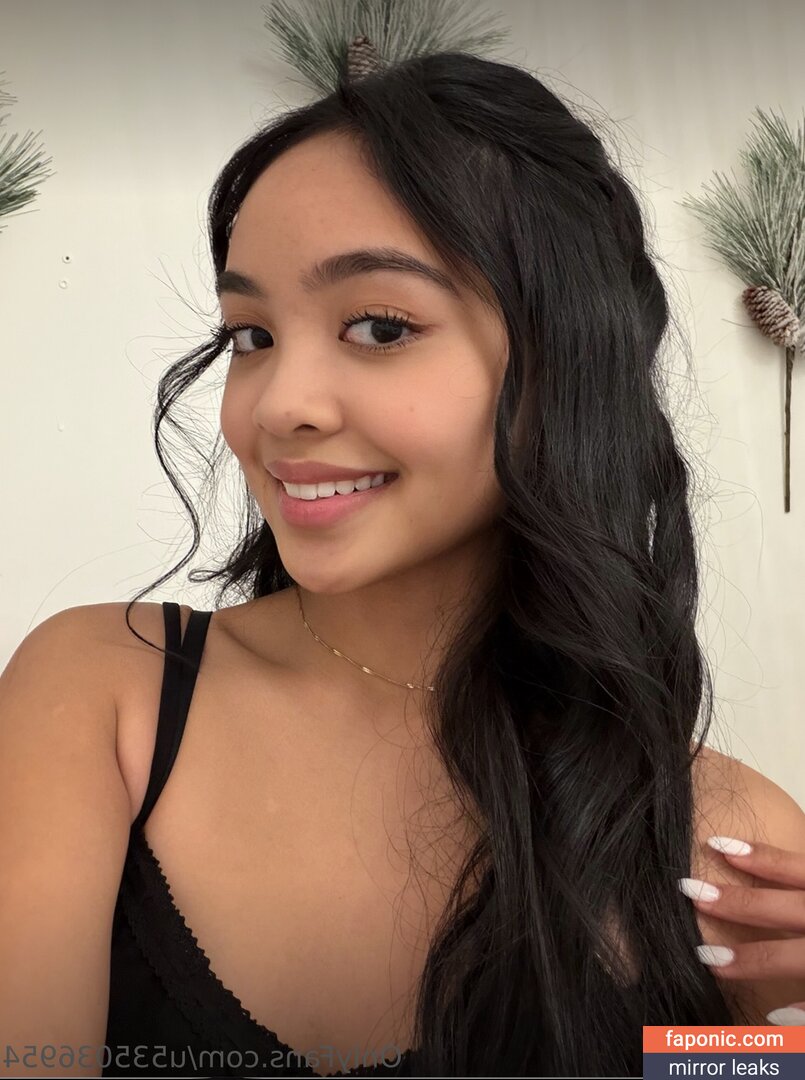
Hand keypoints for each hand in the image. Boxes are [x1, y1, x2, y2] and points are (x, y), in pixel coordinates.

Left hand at [678, 835, 804, 1024]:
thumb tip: (739, 864)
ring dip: (754, 958)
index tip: (714, 843)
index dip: (761, 856)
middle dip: (741, 903)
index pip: (800, 869)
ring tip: (707, 958)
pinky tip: (770, 1017)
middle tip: (687, 890)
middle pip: (794, 908)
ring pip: (802, 958)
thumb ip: (798, 895)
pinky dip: (800, 1013)